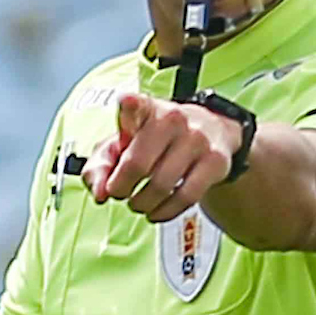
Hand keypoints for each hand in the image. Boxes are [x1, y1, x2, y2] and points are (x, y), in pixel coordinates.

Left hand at [85, 93, 241, 221]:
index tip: (126, 102)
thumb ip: (100, 165)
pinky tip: (156, 212)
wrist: (211, 132)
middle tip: (119, 193)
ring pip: (161, 186)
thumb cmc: (156, 139)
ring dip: (142, 204)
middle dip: (121, 188)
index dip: (129, 104)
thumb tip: (100, 194)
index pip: (136, 103)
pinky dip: (165, 212)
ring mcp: (197, 140)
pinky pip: (186, 198)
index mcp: (146, 109)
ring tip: (137, 204)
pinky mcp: (215, 162)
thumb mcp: (124, 143)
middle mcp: (173, 119)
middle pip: (138, 165)